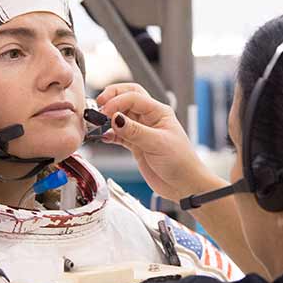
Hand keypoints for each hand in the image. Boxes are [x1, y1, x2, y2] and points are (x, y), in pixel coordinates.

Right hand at [97, 83, 217, 201]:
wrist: (184, 185)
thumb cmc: (181, 163)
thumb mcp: (157, 144)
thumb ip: (135, 131)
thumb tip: (115, 118)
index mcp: (159, 112)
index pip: (134, 97)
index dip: (117, 102)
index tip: (106, 112)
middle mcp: (150, 118)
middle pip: (127, 97)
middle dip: (112, 97)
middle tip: (98, 105)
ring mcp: (142, 131)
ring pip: (121, 115)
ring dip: (109, 117)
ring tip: (98, 122)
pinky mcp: (136, 144)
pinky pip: (118, 134)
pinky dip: (109, 134)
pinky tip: (104, 137)